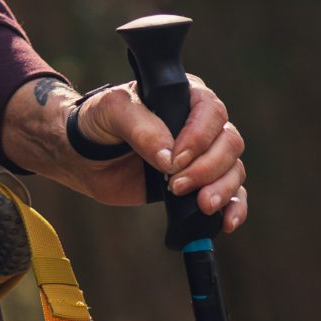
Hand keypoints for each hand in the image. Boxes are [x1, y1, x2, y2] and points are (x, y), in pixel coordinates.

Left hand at [76, 75, 248, 230]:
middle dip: (208, 168)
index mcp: (184, 97)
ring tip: (201, 205)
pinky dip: (235, 209)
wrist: (85, 155)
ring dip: (222, 190)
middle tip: (177, 184)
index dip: (198, 138)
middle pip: (229, 143)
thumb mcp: (113, 111)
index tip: (174, 160)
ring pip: (234, 170)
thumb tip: (170, 158)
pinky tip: (226, 223)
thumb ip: (141, 129)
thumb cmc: (100, 122)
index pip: (211, 112)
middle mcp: (201, 125)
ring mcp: (202, 157)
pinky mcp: (200, 185)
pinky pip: (233, 196)